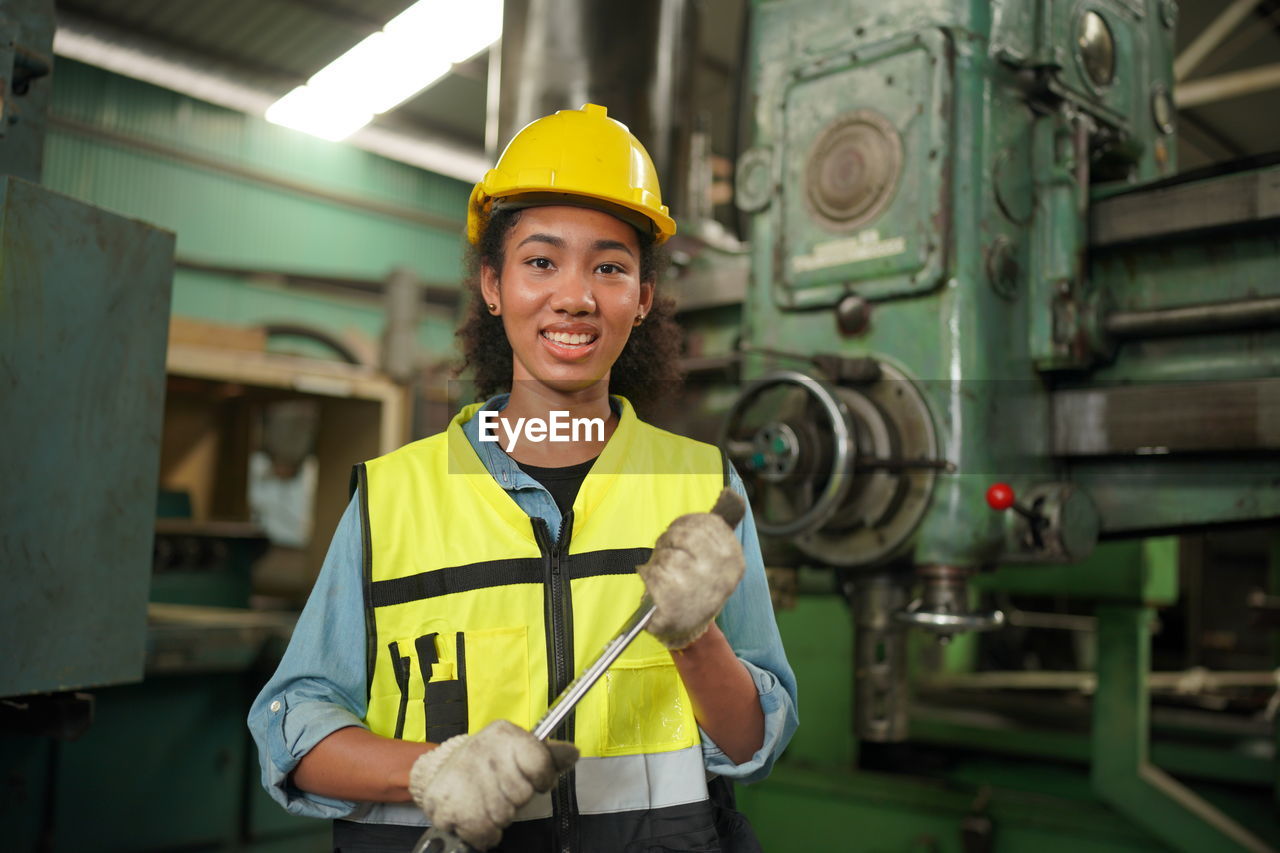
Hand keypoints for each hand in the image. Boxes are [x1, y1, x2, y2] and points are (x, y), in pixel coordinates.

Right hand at [408, 720, 577, 850]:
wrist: (445, 771)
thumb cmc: (492, 763)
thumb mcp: (521, 751)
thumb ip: (550, 756)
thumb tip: (572, 754)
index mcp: (503, 733)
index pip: (539, 763)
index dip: (542, 778)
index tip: (534, 780)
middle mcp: (481, 749)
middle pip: (521, 794)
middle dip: (516, 800)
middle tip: (503, 791)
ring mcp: (462, 776)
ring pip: (502, 815)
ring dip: (500, 817)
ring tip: (489, 803)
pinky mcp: (446, 803)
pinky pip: (482, 832)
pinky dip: (485, 833)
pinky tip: (478, 817)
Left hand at [638, 489, 746, 649]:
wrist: (684, 629)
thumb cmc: (695, 586)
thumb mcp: (715, 558)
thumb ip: (720, 527)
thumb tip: (732, 495)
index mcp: (733, 559)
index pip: (705, 523)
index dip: (685, 526)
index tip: (679, 536)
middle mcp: (719, 571)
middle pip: (683, 535)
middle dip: (669, 542)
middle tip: (668, 555)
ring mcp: (696, 586)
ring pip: (666, 553)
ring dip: (658, 560)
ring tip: (663, 573)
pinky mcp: (673, 600)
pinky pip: (652, 571)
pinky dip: (647, 575)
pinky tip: (654, 585)